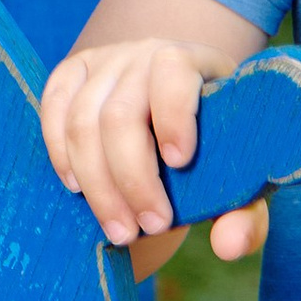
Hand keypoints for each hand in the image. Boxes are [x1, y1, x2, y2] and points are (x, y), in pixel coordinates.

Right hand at [40, 35, 265, 258]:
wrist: (173, 119)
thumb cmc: (213, 151)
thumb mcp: (239, 182)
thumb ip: (246, 217)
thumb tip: (228, 246)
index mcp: (196, 63)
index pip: (175, 73)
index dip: (173, 117)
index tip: (180, 164)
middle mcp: (146, 54)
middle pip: (121, 115)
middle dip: (132, 180)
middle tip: (150, 227)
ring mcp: (105, 61)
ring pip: (82, 121)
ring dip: (96, 183)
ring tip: (120, 229)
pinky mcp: (72, 73)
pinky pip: (53, 108)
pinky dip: (60, 153)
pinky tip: (77, 188)